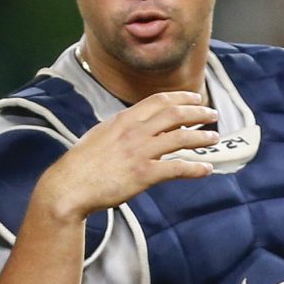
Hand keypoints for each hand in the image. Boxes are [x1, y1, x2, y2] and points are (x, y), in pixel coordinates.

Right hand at [33, 90, 219, 221]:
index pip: (159, 100)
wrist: (69, 186)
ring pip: (180, 137)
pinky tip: (207, 170)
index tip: (195, 97)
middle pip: (175, 114)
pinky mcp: (143, 174)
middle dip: (198, 112)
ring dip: (201, 136)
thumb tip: (133, 122)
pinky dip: (195, 168)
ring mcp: (140, 152)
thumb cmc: (81, 164)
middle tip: (212, 114)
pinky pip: (177, 168)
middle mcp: (134, 131)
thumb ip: (120, 127)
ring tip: (213, 138)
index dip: (182, 97)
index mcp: (124, 119)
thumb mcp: (100, 134)